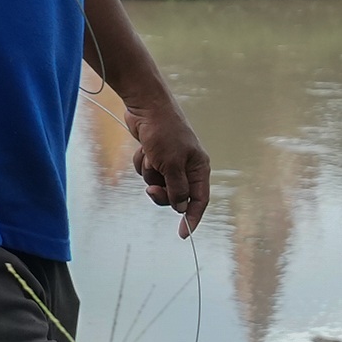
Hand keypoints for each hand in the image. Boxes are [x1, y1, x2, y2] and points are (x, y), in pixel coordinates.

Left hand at [127, 91, 211, 239]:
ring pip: (158, 183)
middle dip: (162, 194)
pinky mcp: (155, 155)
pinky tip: (143, 149)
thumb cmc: (163, 132)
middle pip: (176, 195)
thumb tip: (180, 207)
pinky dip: (143, 163)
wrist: (146, 106)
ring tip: (149, 156)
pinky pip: (147, 171)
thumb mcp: (171, 164)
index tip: (183, 234)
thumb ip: (177, 188)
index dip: (192, 218)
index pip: (199, 200)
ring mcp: (170, 160)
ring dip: (150, 173)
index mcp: (199, 167)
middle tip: (151, 189)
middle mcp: (187, 165)